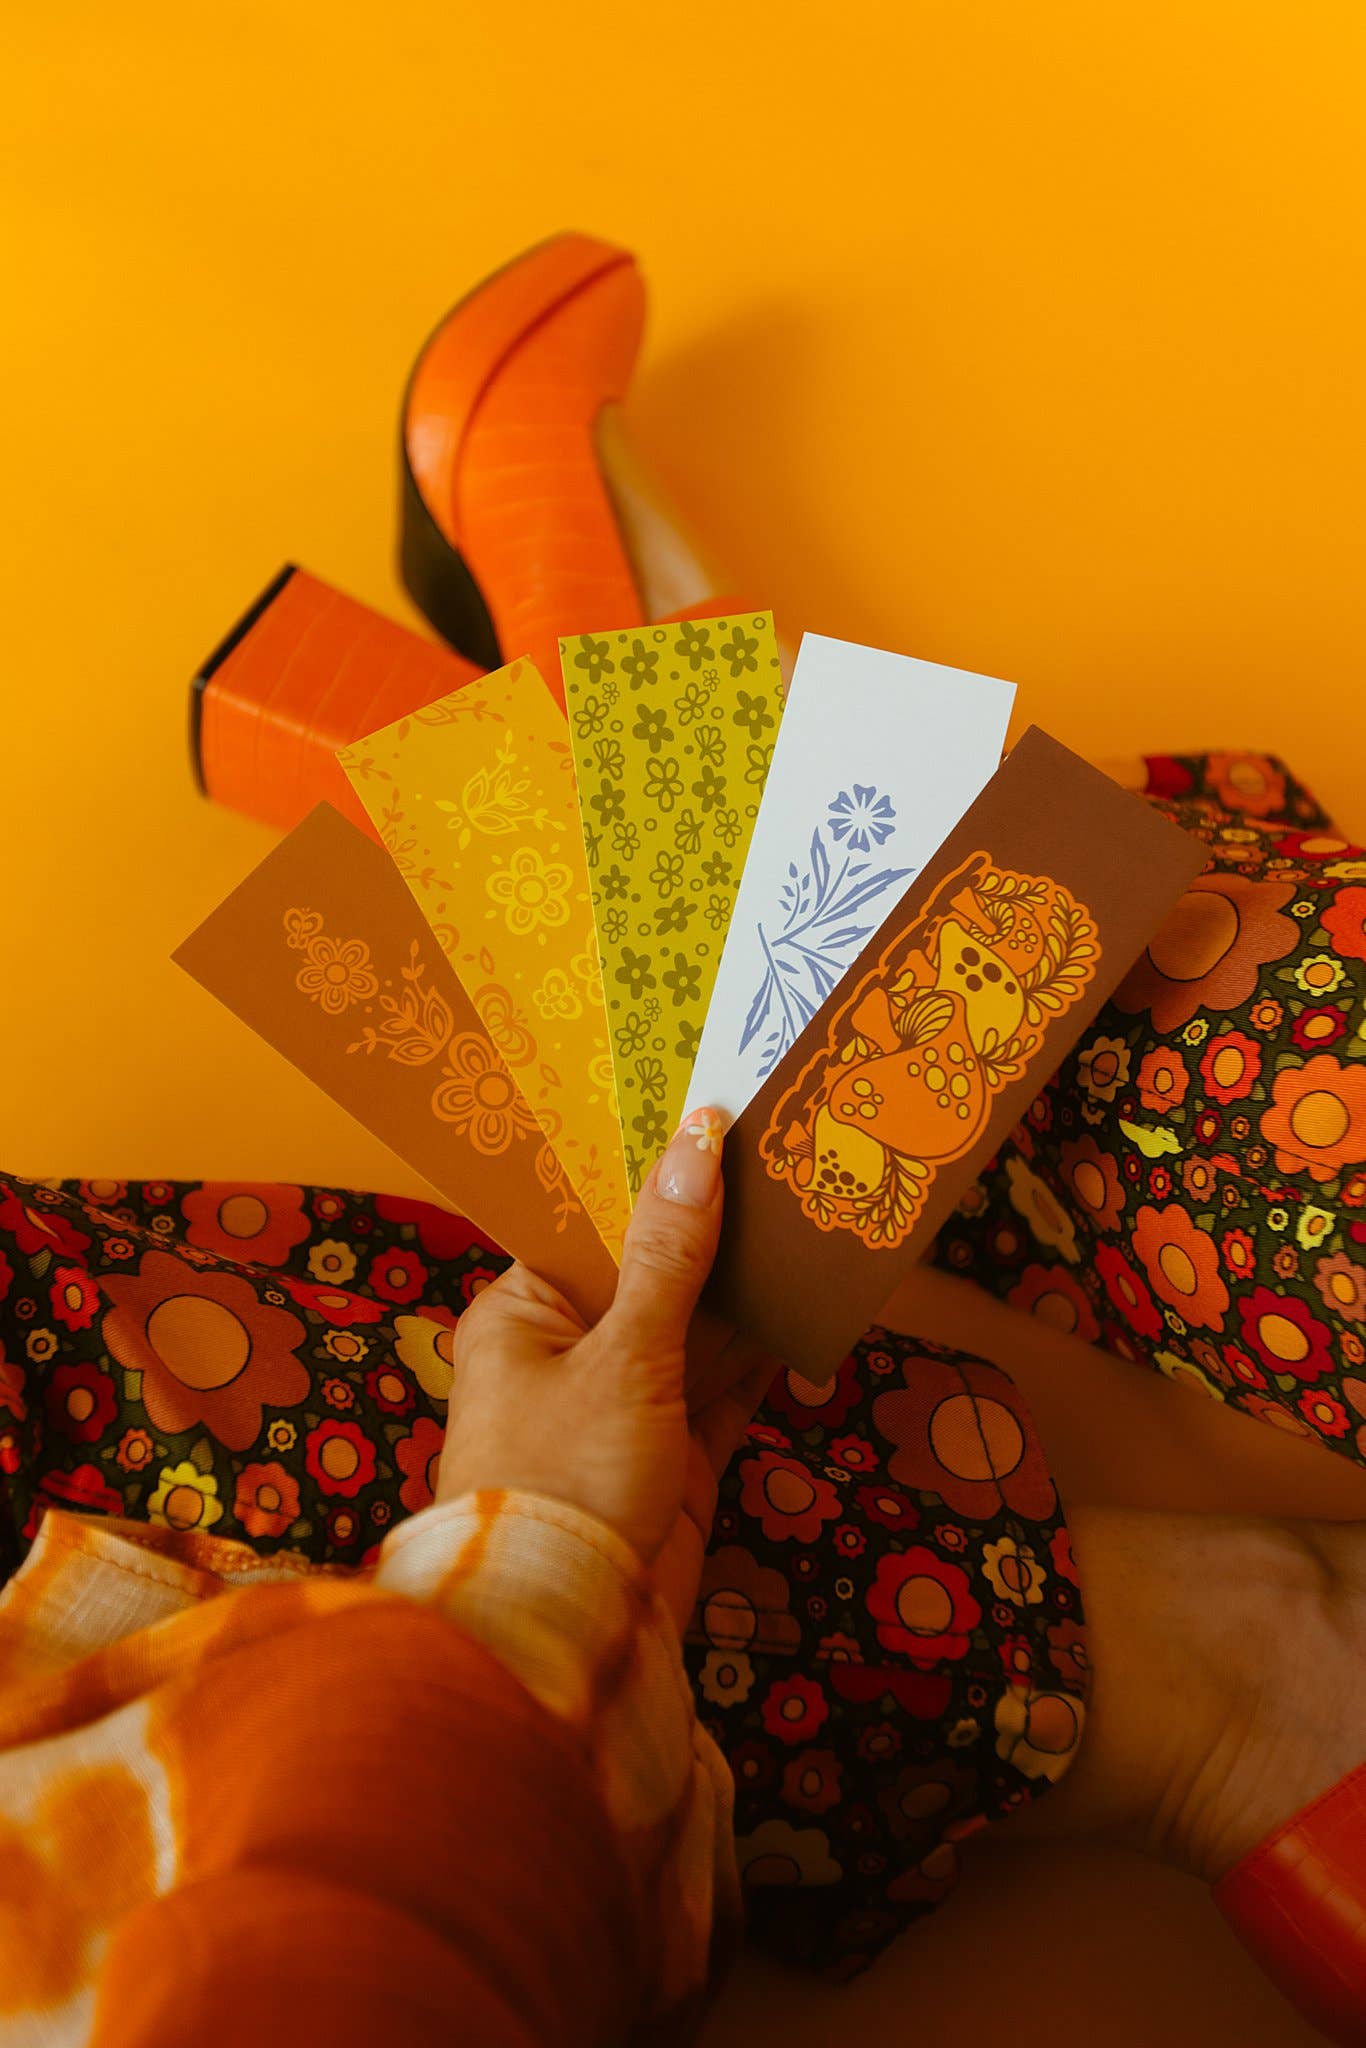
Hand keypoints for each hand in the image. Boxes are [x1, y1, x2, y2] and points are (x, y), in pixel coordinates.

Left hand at [435, 1110, 772, 1629]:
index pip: (593, 1224)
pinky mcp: (671, 1459)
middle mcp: (566, 1354)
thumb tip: (697, 1140)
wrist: (566, 1632)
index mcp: (523, 1313)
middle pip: (651, 1274)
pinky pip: (724, 1389)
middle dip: (715, 1231)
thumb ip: (671, 1253)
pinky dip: (764, 1355)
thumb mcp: (625, 1353)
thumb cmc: (565, 1476)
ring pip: (695, 1331)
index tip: (720, 1123)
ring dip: (748, 1290)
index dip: (656, 1178)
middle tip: (787, 1159)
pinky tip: (811, 1304)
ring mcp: (623, 1409)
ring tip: (815, 1215)